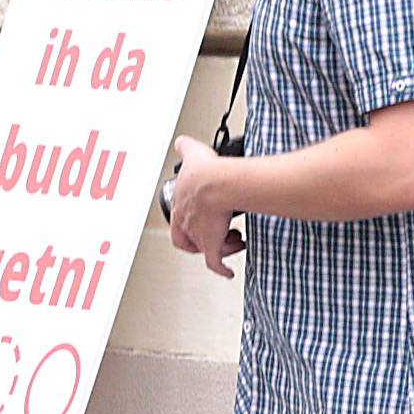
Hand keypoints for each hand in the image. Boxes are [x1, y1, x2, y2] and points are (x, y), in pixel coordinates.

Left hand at [168, 135, 244, 278]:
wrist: (217, 184)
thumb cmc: (205, 173)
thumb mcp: (192, 155)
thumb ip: (186, 149)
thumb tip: (182, 142)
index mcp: (182, 204)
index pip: (179, 219)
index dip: (189, 220)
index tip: (200, 218)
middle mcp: (188, 222)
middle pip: (190, 238)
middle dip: (203, 236)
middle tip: (218, 231)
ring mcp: (199, 236)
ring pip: (206, 250)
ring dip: (220, 246)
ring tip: (234, 240)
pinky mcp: (212, 245)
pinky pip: (215, 263)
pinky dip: (222, 270)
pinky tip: (228, 272)